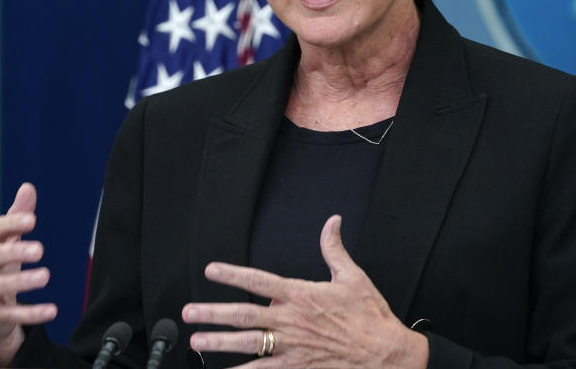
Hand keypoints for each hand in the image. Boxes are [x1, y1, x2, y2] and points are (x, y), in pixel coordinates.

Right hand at [0, 182, 57, 366]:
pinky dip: (29, 313)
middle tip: (40, 250)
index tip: (32, 220)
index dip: (10, 225)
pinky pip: (7, 315)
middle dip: (13, 252)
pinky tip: (52, 309)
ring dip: (21, 281)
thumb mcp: (7, 243)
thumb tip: (27, 188)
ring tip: (46, 276)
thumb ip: (16, 218)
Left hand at [182, 215, 429, 367]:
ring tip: (196, 341)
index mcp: (301, 294)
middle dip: (214, 313)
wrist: (387, 353)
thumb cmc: (369, 316)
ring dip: (219, 343)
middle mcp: (292, 320)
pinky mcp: (298, 368)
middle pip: (244, 314)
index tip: (211, 270)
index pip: (259, 280)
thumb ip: (334, 248)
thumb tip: (332, 221)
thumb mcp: (353, 276)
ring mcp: (292, 347)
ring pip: (248, 344)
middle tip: (189, 312)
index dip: (232, 274)